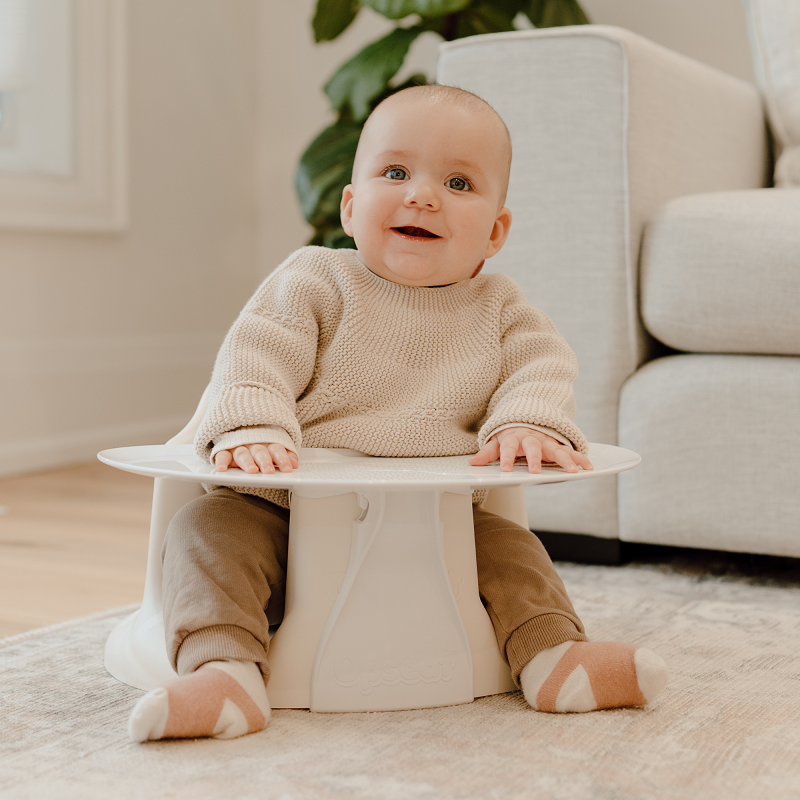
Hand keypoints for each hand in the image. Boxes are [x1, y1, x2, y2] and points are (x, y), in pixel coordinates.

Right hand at [214, 443, 297, 473]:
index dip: (283, 459)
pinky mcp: (224, 450)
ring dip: (247, 462)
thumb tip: (295, 464)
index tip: (288, 469)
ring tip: (251, 470)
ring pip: (242, 454)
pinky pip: (222, 455)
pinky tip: (222, 469)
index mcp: (268, 443)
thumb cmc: (262, 443)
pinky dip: (221, 462)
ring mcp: (238, 446)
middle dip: (265, 461)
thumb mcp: (275, 446)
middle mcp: (253, 444)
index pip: (277, 449)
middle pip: (260, 452)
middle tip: (269, 471)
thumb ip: (285, 455)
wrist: (241, 425)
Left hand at [468, 427, 592, 473]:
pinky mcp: (559, 446)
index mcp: (514, 438)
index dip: (505, 458)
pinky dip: (580, 458)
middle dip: (535, 459)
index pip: (508, 447)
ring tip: (573, 471)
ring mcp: (547, 442)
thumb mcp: (497, 441)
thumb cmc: (512, 435)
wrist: (528, 419)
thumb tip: (473, 464)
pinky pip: (571, 451)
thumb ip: (487, 453)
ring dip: (565, 460)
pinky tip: (588, 467)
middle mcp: (532, 439)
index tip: (504, 470)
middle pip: (533, 447)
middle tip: (536, 472)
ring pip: (556, 450)